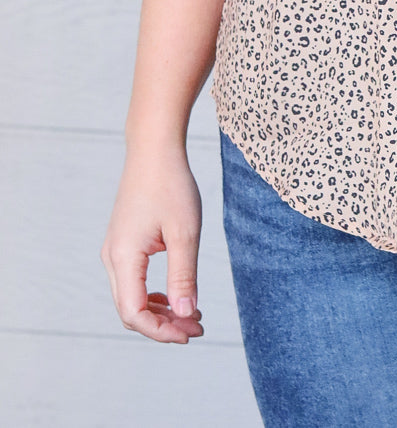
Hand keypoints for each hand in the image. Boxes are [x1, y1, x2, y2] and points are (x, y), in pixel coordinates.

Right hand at [101, 145, 204, 343]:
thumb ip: (184, 276)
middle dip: (163, 325)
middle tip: (197, 327)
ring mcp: (114, 249)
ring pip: (130, 297)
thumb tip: (186, 316)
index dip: (161, 331)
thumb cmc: (171, 185)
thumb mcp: (185, 232)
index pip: (134, 313)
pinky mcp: (122, 242)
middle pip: (130, 310)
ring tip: (192, 315)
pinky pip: (132, 281)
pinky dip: (153, 294)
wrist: (154, 149)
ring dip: (159, 311)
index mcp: (123, 257)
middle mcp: (112, 257)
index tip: (191, 333)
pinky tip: (176, 294)